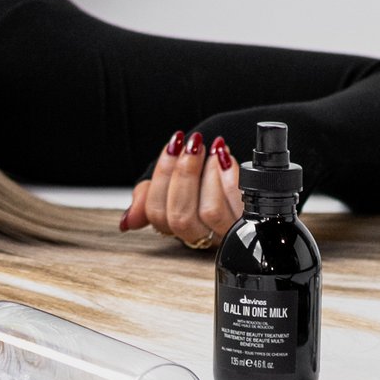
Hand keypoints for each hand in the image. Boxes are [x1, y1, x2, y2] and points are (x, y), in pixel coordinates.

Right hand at [122, 129, 242, 249]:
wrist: (250, 172)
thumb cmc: (209, 176)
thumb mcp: (174, 185)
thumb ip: (149, 198)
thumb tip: (126, 222)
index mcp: (179, 226)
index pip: (158, 214)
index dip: (162, 178)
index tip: (173, 145)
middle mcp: (203, 235)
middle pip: (181, 217)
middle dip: (184, 175)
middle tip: (193, 144)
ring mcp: (229, 233)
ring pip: (209, 213)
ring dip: (208, 174)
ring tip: (213, 148)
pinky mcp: (252, 224)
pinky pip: (238, 206)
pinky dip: (230, 179)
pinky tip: (227, 159)